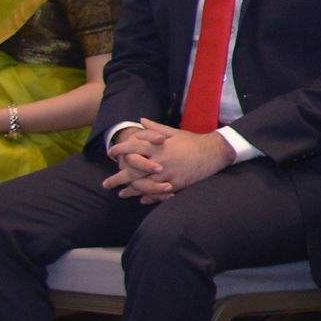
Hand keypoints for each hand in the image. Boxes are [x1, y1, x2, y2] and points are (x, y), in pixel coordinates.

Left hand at [104, 120, 234, 203]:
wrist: (214, 152)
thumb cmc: (193, 141)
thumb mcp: (173, 132)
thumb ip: (155, 128)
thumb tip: (141, 120)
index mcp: (158, 146)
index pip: (133, 147)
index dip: (119, 150)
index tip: (110, 154)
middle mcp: (160, 160)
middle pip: (133, 171)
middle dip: (117, 178)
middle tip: (106, 184)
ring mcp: (168, 174)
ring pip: (143, 185)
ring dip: (131, 191)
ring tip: (121, 194)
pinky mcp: (176, 184)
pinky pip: (158, 192)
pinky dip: (148, 197)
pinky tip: (141, 199)